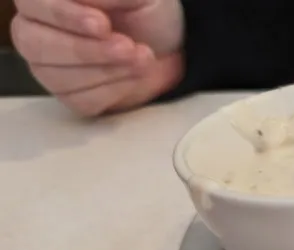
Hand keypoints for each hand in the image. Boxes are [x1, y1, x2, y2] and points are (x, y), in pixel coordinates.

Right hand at [10, 0, 185, 115]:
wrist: (165, 46)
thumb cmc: (143, 11)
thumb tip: (92, 2)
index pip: (31, 4)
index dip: (65, 16)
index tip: (102, 25)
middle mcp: (35, 30)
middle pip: (34, 45)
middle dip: (85, 50)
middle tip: (127, 47)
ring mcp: (48, 66)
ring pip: (57, 77)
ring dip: (107, 70)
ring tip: (143, 58)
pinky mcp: (69, 95)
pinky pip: (81, 100)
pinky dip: (115, 90)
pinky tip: (136, 75)